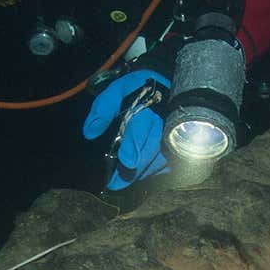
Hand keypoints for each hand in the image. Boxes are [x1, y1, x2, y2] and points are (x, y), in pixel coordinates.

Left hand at [82, 70, 171, 190]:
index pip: (140, 129)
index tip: (126, 162)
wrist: (166, 84)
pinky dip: (156, 172)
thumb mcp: (116, 91)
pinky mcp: (180, 142)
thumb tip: (89, 133)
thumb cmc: (137, 89)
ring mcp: (174, 132)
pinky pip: (171, 161)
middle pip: (151, 150)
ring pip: (162, 158)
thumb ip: (103, 110)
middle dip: (134, 170)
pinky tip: (142, 176)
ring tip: (124, 183)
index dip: (133, 146)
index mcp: (146, 107)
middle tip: (116, 184)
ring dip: (144, 173)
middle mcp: (162, 121)